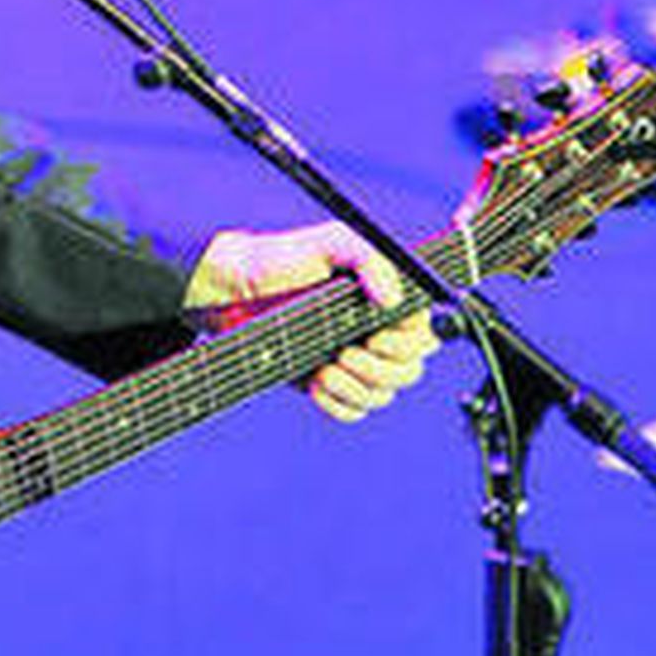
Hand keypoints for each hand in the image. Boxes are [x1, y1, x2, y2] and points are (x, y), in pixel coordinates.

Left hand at [185, 221, 438, 423]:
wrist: (231, 291)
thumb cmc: (282, 260)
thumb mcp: (329, 244)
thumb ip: (368, 258)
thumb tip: (393, 298)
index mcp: (383, 302)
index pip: (424, 334)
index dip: (410, 342)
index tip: (379, 336)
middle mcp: (373, 334)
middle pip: (408, 371)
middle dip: (380, 368)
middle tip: (347, 352)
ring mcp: (351, 362)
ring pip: (381, 395)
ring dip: (357, 386)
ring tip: (327, 365)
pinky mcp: (326, 383)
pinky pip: (351, 410)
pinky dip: (339, 402)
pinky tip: (317, 381)